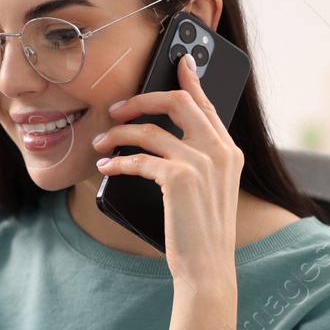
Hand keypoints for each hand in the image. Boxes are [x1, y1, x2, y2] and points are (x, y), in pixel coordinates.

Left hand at [92, 53, 239, 329]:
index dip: (190, 79)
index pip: (206, 104)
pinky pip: (140, 158)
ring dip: (119, 133)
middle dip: (142, 99)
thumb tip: (157, 138)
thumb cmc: (199, 233)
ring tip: (101, 143)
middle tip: (116, 108)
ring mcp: (202, 164)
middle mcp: (219, 152)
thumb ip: (193, 160)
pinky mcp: (180, 179)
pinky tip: (105, 166)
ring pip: (151, 130)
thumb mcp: (205, 191)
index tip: (178, 61)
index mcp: (229, 151)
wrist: (207, 268)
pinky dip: (118, 160)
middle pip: (178, 103)